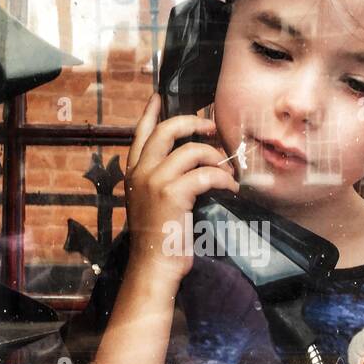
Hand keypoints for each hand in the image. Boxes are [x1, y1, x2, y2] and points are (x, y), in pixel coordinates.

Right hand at [124, 92, 239, 284]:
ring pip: (191, 150)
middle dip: (192, 123)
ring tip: (226, 172)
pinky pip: (206, 173)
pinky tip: (230, 189)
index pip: (140, 132)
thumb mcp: (151, 204)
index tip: (158, 96)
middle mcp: (140, 173)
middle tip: (210, 129)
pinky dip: (223, 179)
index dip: (150, 111)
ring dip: (215, 157)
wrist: (153, 267)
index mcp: (133, 173)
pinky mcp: (172, 193)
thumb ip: (160, 180)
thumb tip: (190, 161)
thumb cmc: (159, 239)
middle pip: (166, 129)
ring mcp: (154, 181)